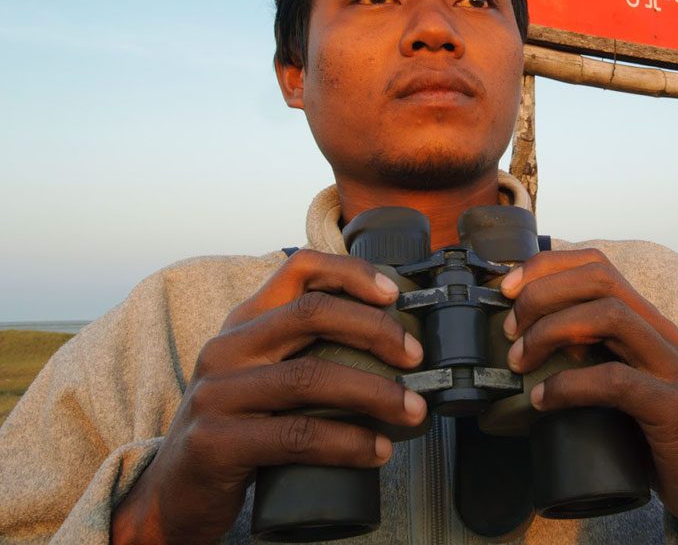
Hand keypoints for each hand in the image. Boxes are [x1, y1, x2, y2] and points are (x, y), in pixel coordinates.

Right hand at [111, 250, 427, 543]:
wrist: (173, 494)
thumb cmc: (236, 428)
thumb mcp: (260, 374)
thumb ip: (303, 350)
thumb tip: (391, 342)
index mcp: (243, 323)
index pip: (297, 269)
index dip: (351, 271)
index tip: (395, 293)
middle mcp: (227, 348)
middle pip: (313, 314)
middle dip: (376, 331)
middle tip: (417, 357)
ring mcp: (217, 394)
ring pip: (311, 377)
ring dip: (376, 393)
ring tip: (413, 410)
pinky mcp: (216, 443)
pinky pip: (297, 435)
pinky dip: (348, 442)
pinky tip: (377, 449)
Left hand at [500, 249, 677, 538]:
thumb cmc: (656, 434)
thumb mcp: (620, 384)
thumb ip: (588, 358)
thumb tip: (523, 346)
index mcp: (646, 322)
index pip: (598, 265)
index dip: (548, 266)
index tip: (507, 288)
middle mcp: (662, 333)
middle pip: (600, 279)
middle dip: (543, 293)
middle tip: (510, 329)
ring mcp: (672, 368)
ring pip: (610, 317)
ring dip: (552, 331)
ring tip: (521, 361)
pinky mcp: (676, 408)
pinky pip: (617, 381)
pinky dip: (571, 385)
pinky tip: (543, 400)